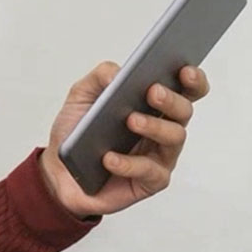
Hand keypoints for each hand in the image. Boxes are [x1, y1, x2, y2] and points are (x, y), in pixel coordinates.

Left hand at [40, 62, 210, 217]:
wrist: (58, 169)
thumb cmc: (77, 131)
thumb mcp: (81, 96)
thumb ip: (99, 77)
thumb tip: (118, 72)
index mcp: (153, 105)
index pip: (186, 89)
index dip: (193, 79)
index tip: (185, 70)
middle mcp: (163, 128)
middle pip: (184, 111)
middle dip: (172, 99)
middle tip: (152, 92)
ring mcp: (160, 155)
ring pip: (174, 138)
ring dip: (154, 126)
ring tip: (130, 120)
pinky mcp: (150, 181)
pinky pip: (149, 171)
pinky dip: (128, 163)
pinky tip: (109, 158)